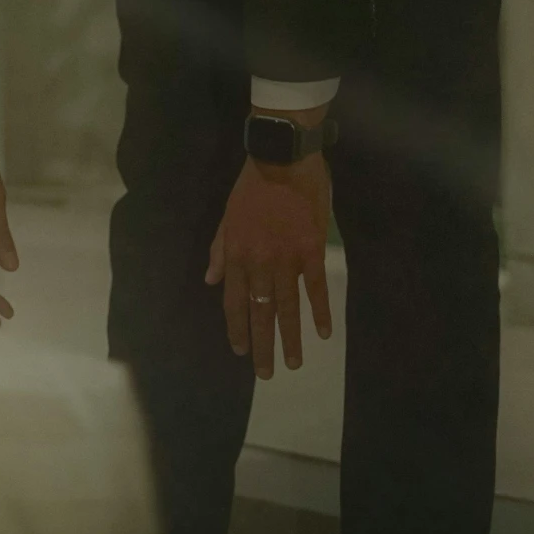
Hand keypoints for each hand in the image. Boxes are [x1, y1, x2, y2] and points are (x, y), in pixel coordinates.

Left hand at [205, 148, 332, 379]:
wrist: (282, 159)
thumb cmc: (252, 185)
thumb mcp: (227, 215)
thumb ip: (220, 249)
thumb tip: (211, 280)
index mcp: (236, 254)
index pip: (234, 302)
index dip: (237, 329)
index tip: (240, 352)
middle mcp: (259, 263)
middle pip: (260, 312)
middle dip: (263, 345)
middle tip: (267, 374)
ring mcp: (287, 259)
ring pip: (288, 307)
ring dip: (291, 338)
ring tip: (293, 363)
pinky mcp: (311, 251)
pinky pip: (315, 288)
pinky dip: (319, 311)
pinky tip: (323, 332)